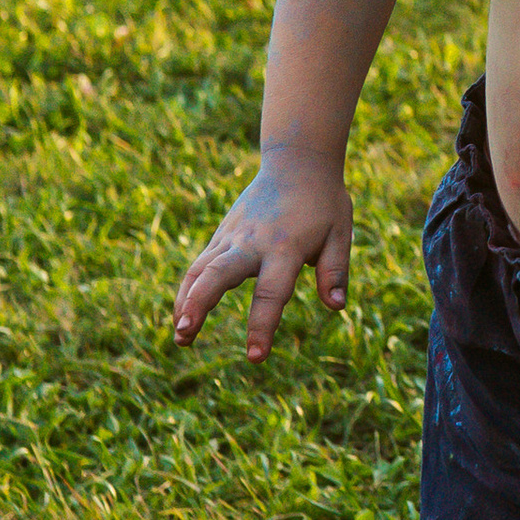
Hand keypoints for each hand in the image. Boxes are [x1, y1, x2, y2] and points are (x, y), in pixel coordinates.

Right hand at [172, 150, 353, 358]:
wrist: (297, 161)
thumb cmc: (324, 202)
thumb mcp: (340, 234)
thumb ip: (335, 270)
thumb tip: (335, 307)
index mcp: (284, 248)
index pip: (271, 293)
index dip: (262, 327)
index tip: (255, 358)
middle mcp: (251, 243)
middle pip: (217, 275)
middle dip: (199, 306)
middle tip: (184, 335)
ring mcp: (232, 237)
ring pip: (199, 270)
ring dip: (184, 302)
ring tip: (179, 337)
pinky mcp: (222, 235)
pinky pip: (199, 265)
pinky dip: (187, 291)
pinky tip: (182, 316)